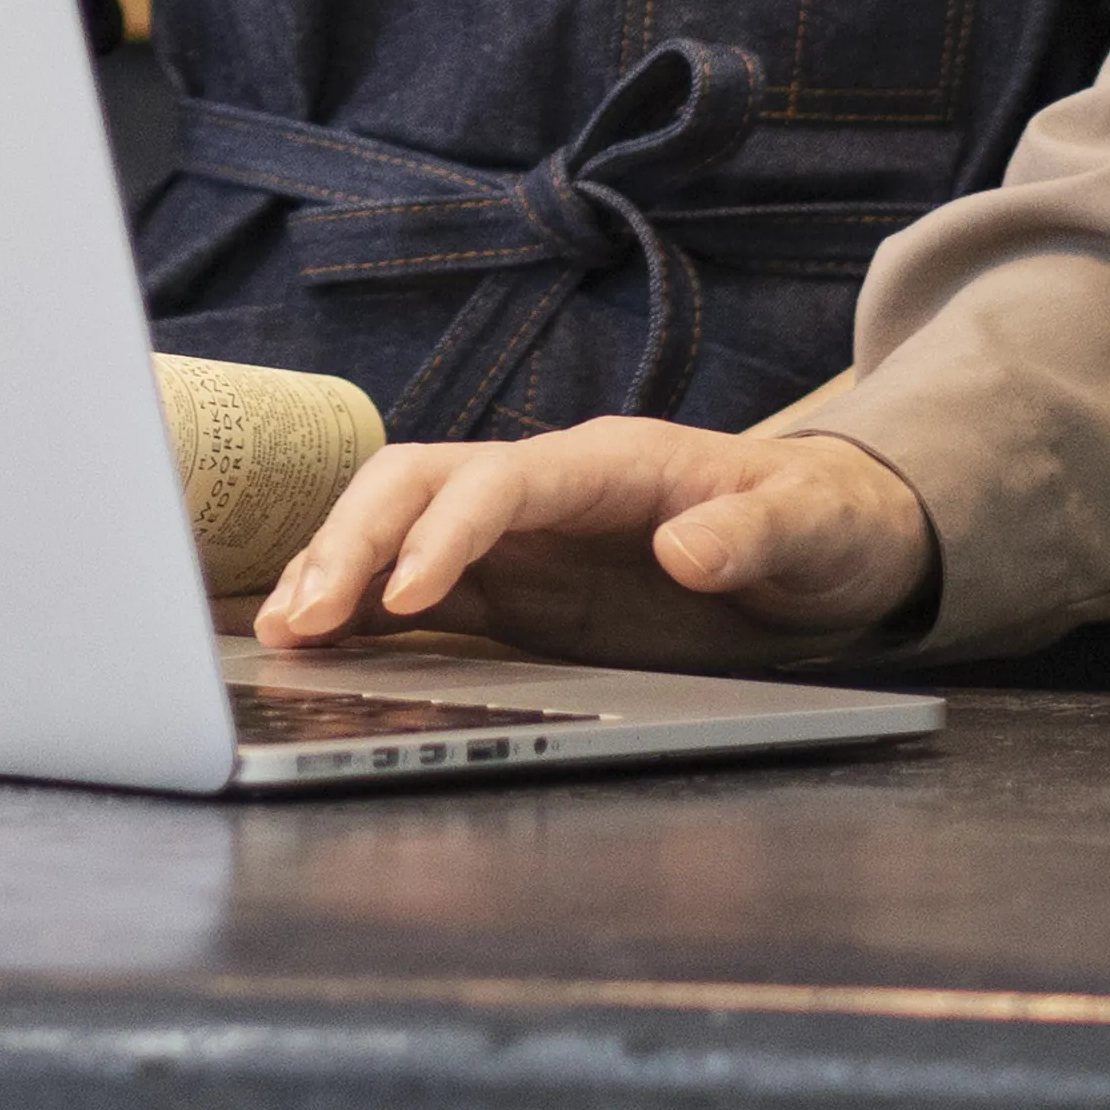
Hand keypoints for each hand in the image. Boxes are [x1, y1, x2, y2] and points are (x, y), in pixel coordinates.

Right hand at [252, 418, 936, 669]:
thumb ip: (754, 535)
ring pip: (396, 531)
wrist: (827, 543)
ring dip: (337, 572)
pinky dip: (361, 612)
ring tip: (282, 633)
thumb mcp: (815, 530)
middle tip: (304, 617)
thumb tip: (687, 550)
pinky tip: (315, 646)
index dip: (447, 531)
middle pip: (416, 484)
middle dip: (352, 541)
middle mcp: (546, 492)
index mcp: (609, 463)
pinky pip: (417, 592)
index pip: (499, 479)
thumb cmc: (824, 524)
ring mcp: (522, 540)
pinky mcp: (514, 590)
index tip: (411, 595)